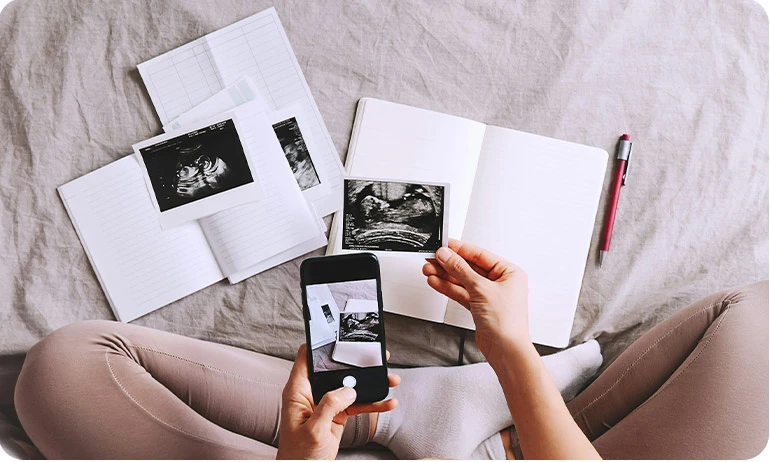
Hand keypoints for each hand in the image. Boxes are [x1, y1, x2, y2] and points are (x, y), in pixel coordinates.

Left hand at [276, 345, 399, 459]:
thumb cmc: (298, 455)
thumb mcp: (313, 430)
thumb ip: (329, 406)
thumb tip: (348, 390)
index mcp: (298, 391)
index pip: (306, 358)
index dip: (320, 345)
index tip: (339, 336)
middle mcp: (312, 394)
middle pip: (335, 370)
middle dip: (357, 364)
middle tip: (377, 358)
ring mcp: (325, 404)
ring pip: (351, 387)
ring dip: (371, 385)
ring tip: (391, 381)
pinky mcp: (336, 415)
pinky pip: (357, 405)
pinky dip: (372, 405)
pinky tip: (387, 404)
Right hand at [423, 239, 530, 362]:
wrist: (506, 350)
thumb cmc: (506, 322)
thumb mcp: (480, 288)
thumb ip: (460, 270)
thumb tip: (447, 255)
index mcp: (509, 273)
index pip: (480, 255)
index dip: (460, 249)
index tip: (444, 245)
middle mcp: (500, 283)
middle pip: (469, 267)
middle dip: (449, 264)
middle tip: (432, 258)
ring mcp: (488, 296)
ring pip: (463, 280)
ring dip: (445, 275)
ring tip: (429, 269)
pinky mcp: (479, 307)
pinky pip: (461, 293)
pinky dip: (448, 288)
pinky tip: (436, 282)